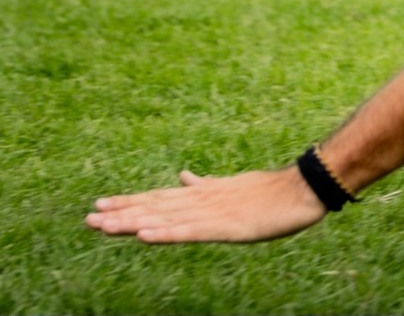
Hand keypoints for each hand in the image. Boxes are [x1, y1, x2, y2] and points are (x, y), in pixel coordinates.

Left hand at [86, 166, 326, 243]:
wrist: (305, 187)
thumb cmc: (272, 191)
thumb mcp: (233, 188)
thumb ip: (206, 186)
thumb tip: (183, 177)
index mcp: (204, 194)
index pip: (160, 199)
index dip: (130, 202)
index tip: (101, 205)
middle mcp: (203, 200)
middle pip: (156, 208)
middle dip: (122, 213)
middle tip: (90, 218)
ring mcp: (213, 212)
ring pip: (166, 218)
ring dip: (134, 222)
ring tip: (105, 225)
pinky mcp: (227, 226)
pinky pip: (191, 232)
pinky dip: (166, 233)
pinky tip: (146, 236)